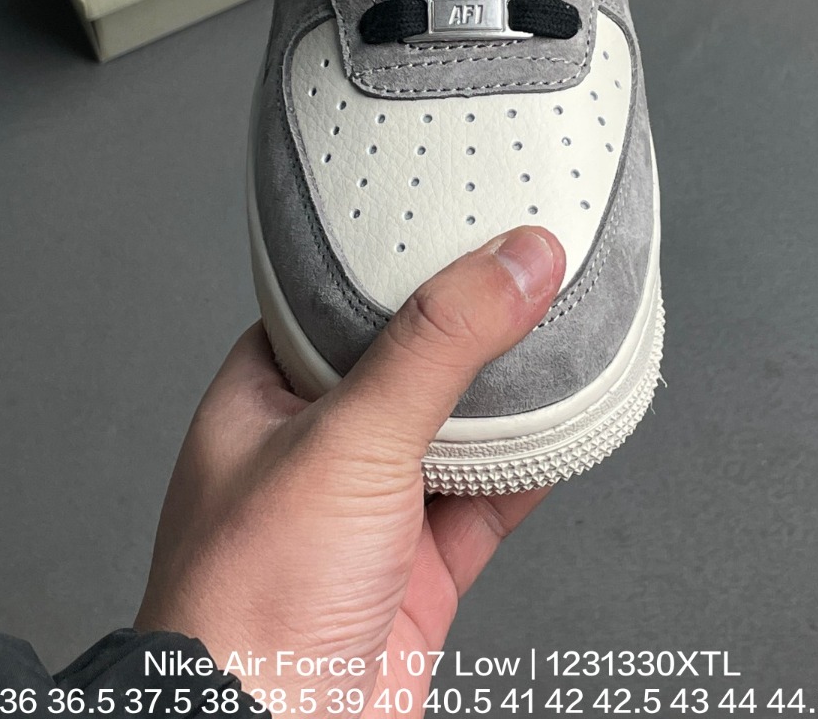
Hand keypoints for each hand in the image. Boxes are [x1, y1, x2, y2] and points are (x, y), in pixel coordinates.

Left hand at [135, 225, 565, 716]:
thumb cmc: (247, 604)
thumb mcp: (346, 439)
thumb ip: (437, 346)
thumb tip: (514, 261)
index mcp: (267, 392)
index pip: (342, 297)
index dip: (404, 256)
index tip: (466, 213)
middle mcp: (318, 445)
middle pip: (412, 360)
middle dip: (471, 323)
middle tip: (531, 261)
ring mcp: (371, 510)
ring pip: (458, 428)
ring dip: (513, 393)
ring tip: (564, 324)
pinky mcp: (418, 570)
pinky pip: (491, 498)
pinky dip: (535, 464)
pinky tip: (571, 424)